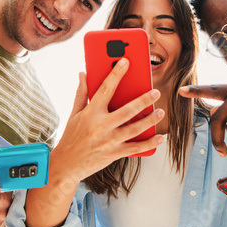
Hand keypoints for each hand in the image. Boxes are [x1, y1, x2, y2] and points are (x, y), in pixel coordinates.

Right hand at [53, 61, 164, 182]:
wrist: (66, 165)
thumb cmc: (71, 137)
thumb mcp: (74, 113)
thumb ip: (82, 93)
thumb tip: (83, 73)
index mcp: (90, 113)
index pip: (105, 89)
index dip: (116, 74)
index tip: (125, 61)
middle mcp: (100, 126)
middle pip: (127, 111)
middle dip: (143, 100)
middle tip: (156, 92)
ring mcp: (108, 141)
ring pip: (134, 129)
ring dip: (150, 120)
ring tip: (160, 112)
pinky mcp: (114, 154)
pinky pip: (135, 148)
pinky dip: (149, 143)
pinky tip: (159, 138)